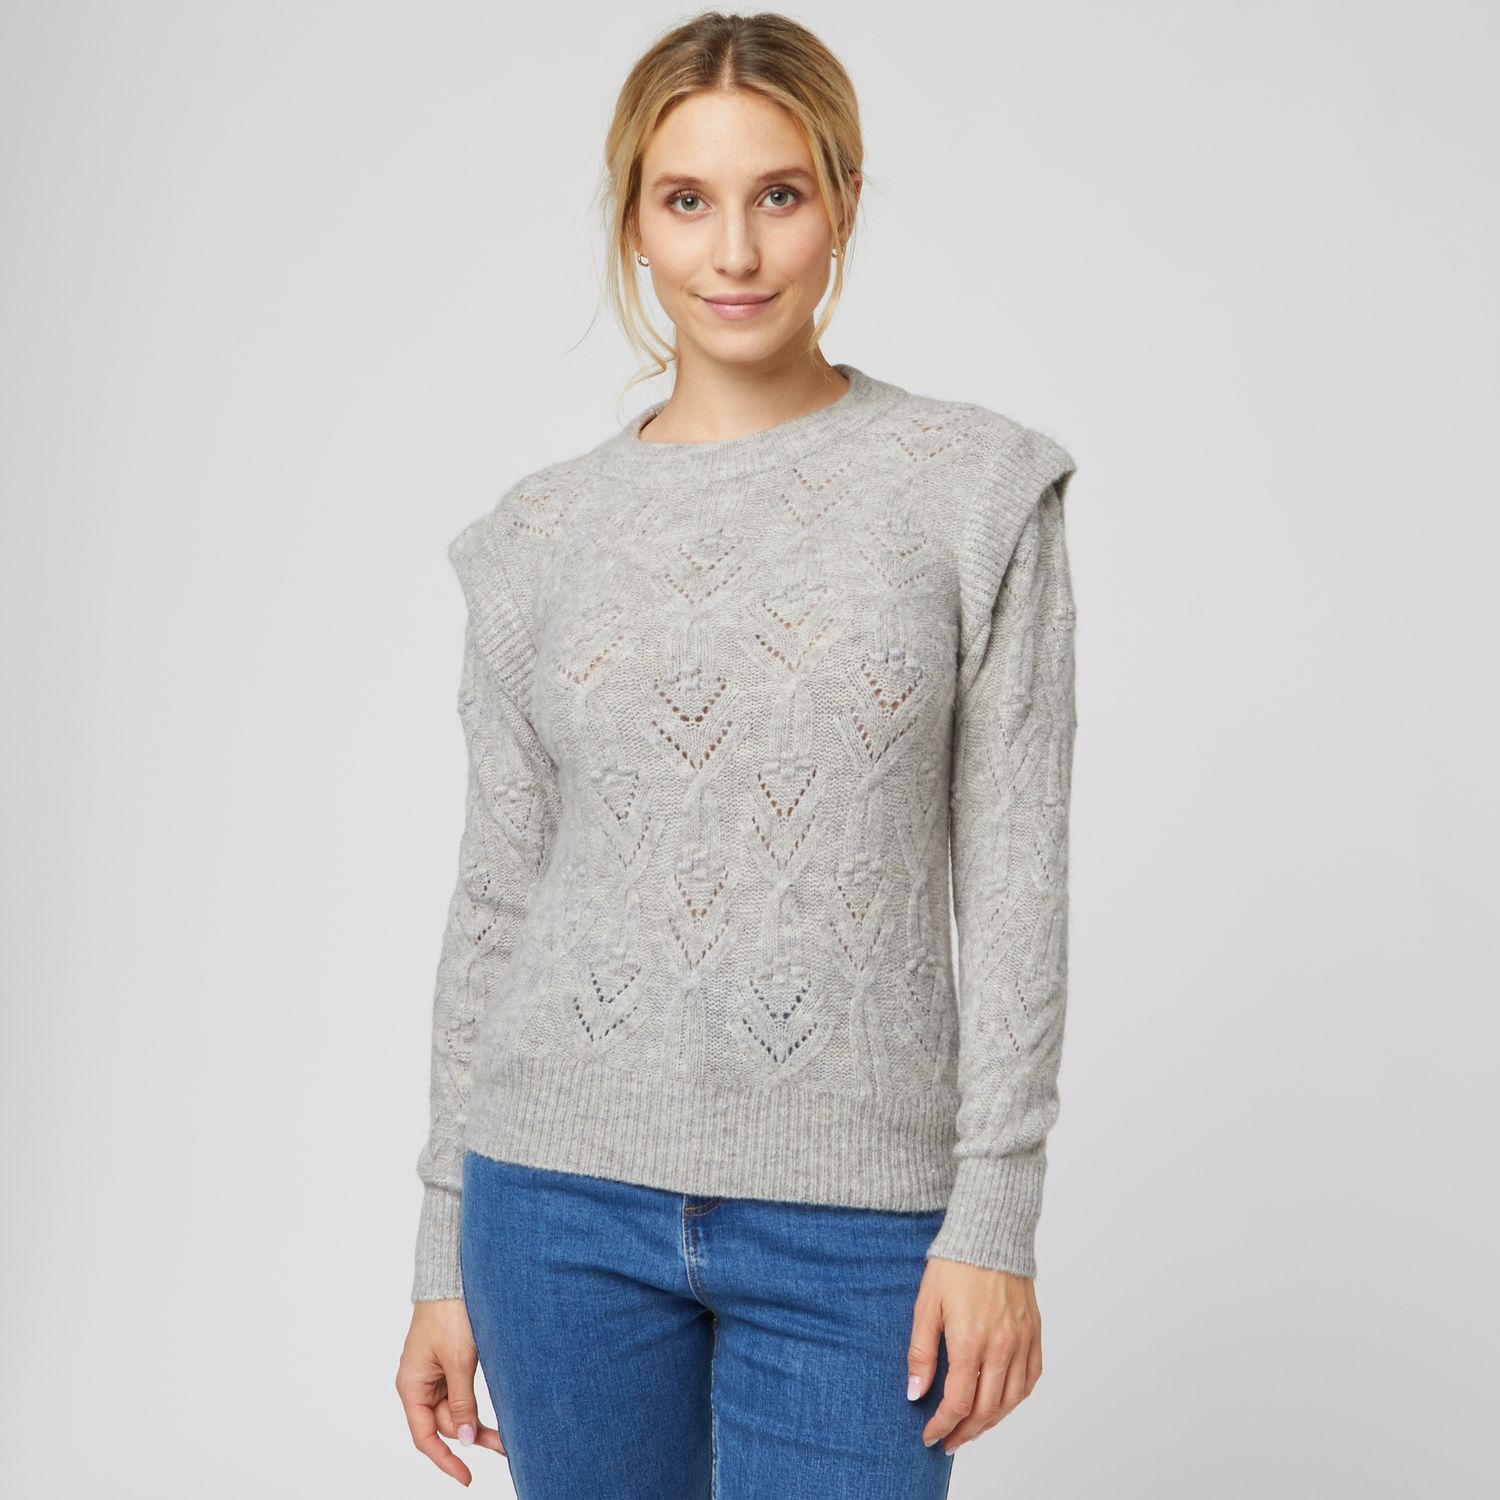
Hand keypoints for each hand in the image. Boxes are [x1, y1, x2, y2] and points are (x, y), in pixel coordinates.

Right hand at [396, 1298, 505, 1483]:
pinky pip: (460, 1392)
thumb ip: (462, 1401)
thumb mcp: (459, 1361)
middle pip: (445, 1423)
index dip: (445, 1460)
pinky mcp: (449, 1363)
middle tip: (505, 1446)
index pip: (425, 1436)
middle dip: (472, 1436)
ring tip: (505, 1435)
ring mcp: (434, 1373)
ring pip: (455, 1409)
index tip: (467, 1477)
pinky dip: (475, 1403)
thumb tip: (466, 1439)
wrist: (453, 1277)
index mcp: (411, 1385)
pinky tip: (492, 1413)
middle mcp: (419, 1383)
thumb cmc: (449, 1314)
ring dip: (477, 1420)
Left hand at [908, 1258, 1042, 1455]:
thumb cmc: (953, 1266)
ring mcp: (1022, 1341)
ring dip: (991, 1421)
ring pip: (1012, 1400)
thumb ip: (921, 1353)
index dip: (943, 1425)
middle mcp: (1001, 1347)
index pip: (959, 1403)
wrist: (989, 1233)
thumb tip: (915, 1394)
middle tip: (948, 1440)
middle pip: (987, 1410)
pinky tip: (1002, 1402)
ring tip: (972, 1428)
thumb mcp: (926, 1306)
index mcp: (971, 1342)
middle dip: (966, 1432)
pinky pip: (1031, 1378)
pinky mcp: (1034, 1332)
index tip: (930, 1435)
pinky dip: (1017, 1398)